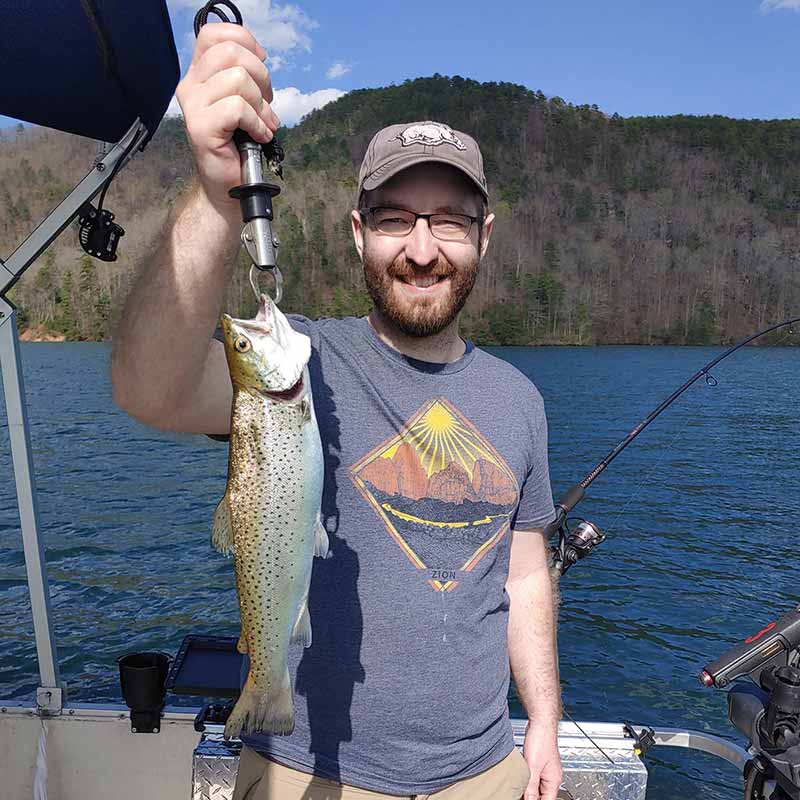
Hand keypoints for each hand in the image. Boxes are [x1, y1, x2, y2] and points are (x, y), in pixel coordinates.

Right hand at [175, 23, 280, 211]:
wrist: (227, 185)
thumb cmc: (237, 145)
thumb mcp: (242, 101)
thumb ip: (244, 76)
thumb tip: (260, 60)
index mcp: (200, 73)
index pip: (214, 34)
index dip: (244, 41)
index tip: (259, 63)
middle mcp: (191, 85)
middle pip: (231, 52)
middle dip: (261, 76)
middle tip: (265, 103)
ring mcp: (193, 106)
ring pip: (238, 79)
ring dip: (261, 104)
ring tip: (263, 123)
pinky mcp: (200, 127)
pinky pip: (238, 108)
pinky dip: (257, 122)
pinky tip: (259, 135)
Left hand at [521, 721, 562, 799]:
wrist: (540, 721)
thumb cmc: (541, 739)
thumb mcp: (533, 766)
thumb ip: (531, 786)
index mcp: (554, 780)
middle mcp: (552, 777)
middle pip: (542, 795)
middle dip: (531, 797)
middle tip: (519, 794)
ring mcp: (546, 770)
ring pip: (537, 787)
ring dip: (528, 789)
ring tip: (518, 789)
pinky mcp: (539, 763)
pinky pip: (534, 777)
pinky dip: (527, 780)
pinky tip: (520, 779)